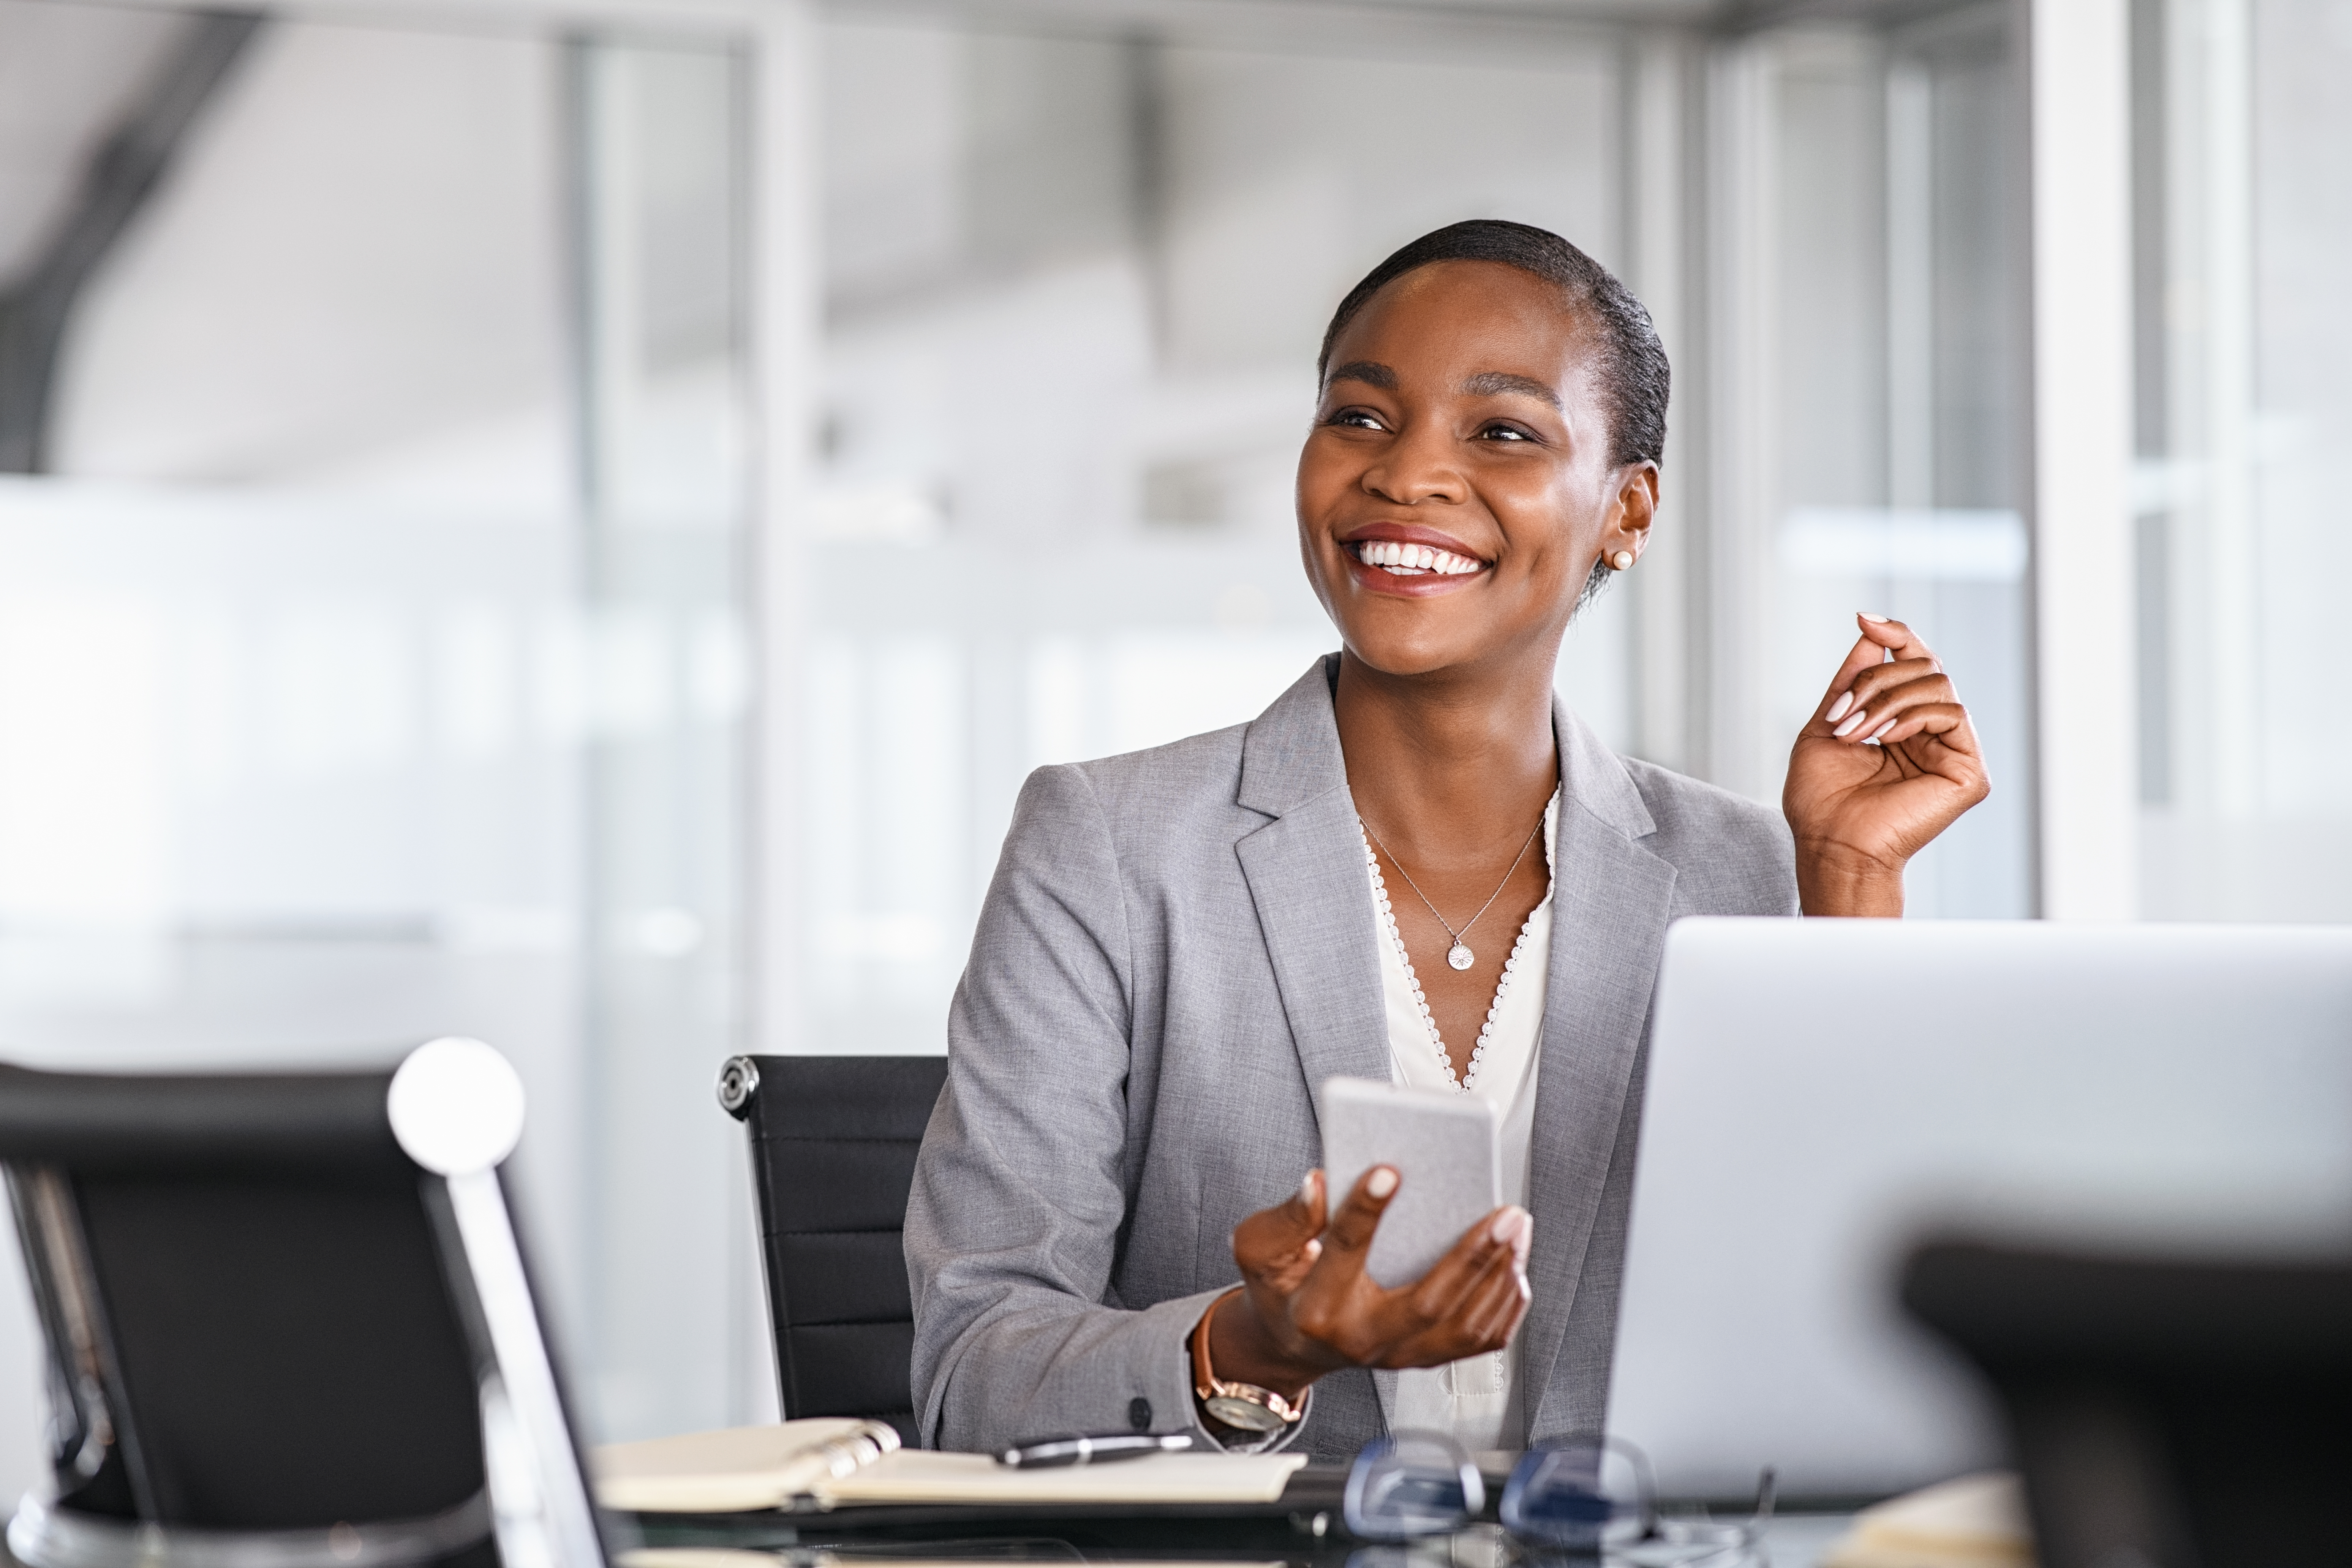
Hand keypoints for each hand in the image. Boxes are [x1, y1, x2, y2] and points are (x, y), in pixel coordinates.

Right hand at [1205, 1167, 1531, 1398]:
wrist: (1293, 1342)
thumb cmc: (1281, 1286)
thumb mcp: (1259, 1248)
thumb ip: (1286, 1219)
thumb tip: (1317, 1184)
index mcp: (1317, 1308)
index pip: (1344, 1253)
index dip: (1364, 1211)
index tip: (1389, 1170)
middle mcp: (1362, 1339)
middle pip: (1428, 1303)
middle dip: (1473, 1256)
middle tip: (1505, 1213)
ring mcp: (1399, 1355)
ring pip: (1464, 1326)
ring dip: (1500, 1276)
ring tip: (1516, 1228)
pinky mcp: (1425, 1357)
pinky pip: (1479, 1341)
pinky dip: (1505, 1304)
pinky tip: (1515, 1266)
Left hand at [1783, 613, 1990, 915]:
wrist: (1830, 845)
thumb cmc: (1822, 800)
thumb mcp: (1827, 725)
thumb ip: (1851, 681)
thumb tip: (1870, 632)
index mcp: (1902, 722)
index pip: (1912, 663)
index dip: (1895, 635)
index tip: (1864, 619)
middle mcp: (1933, 733)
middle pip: (1924, 665)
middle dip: (1875, 680)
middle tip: (1842, 715)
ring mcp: (1954, 750)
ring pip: (1937, 683)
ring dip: (1885, 701)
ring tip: (1855, 733)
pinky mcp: (1969, 770)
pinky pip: (1951, 713)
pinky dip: (1912, 716)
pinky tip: (1885, 738)